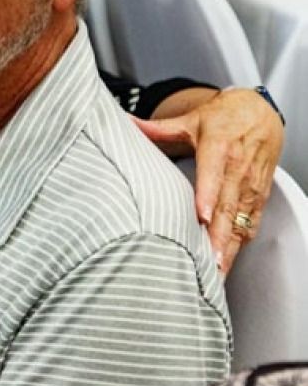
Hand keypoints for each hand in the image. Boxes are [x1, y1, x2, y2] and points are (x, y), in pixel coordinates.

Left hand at [133, 87, 283, 273]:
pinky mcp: (259, 195)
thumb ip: (158, 128)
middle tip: (208, 262)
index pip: (212, 173)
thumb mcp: (190, 119)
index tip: (202, 215)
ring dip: (229, 246)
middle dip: (218, 235)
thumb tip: (125, 121)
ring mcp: (250, 184)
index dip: (208, 194)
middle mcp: (238, 167)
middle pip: (228, 205)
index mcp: (219, 146)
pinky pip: (250, 223)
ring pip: (240, 220)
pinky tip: (227, 262)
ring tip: (216, 272)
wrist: (260, 113)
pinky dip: (240, 243)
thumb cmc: (223, 117)